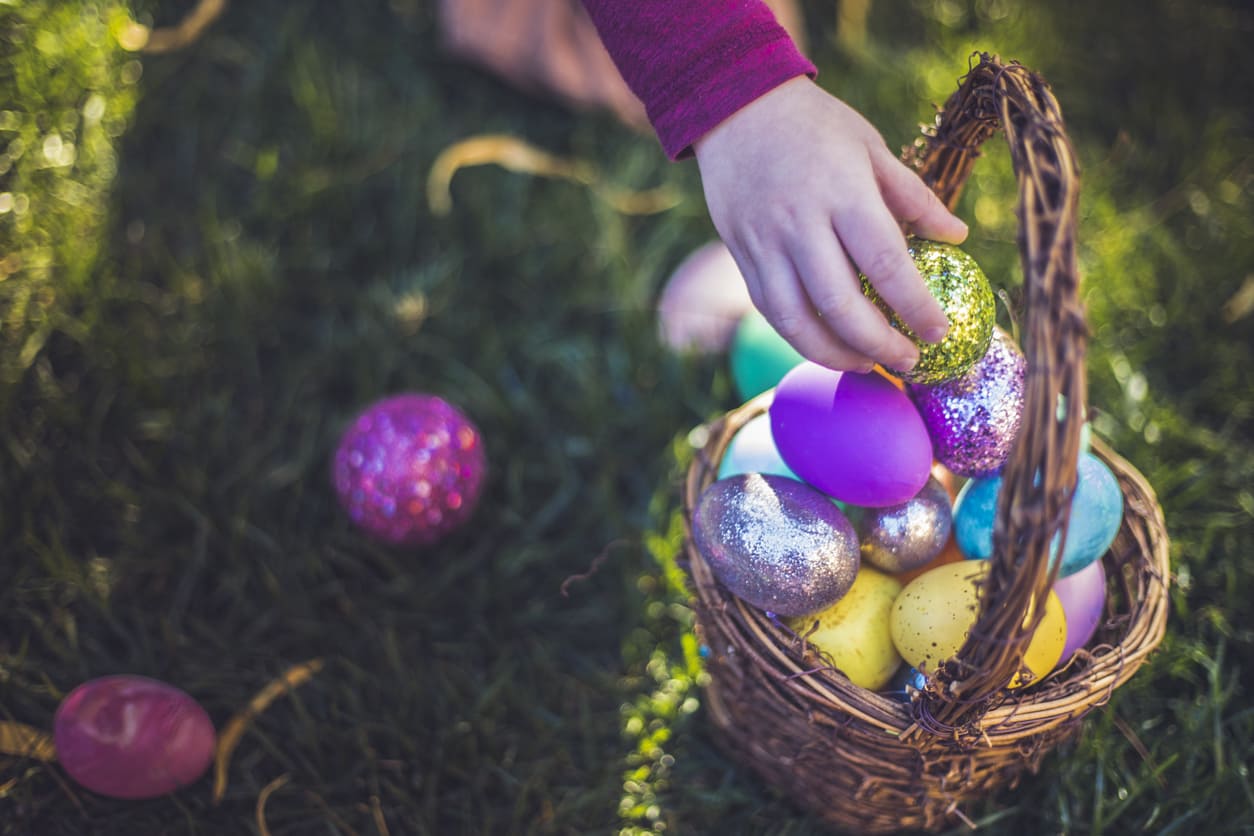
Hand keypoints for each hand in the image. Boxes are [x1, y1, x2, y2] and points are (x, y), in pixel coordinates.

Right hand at [693, 77, 968, 372]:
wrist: (733, 110)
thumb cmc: (813, 124)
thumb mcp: (870, 146)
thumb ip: (913, 196)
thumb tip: (957, 237)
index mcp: (842, 192)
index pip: (884, 262)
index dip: (914, 306)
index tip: (940, 333)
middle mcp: (800, 224)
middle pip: (840, 304)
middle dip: (878, 344)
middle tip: (908, 360)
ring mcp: (765, 245)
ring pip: (797, 321)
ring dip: (835, 355)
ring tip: (866, 364)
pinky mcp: (741, 256)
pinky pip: (771, 310)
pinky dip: (800, 337)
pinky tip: (828, 344)